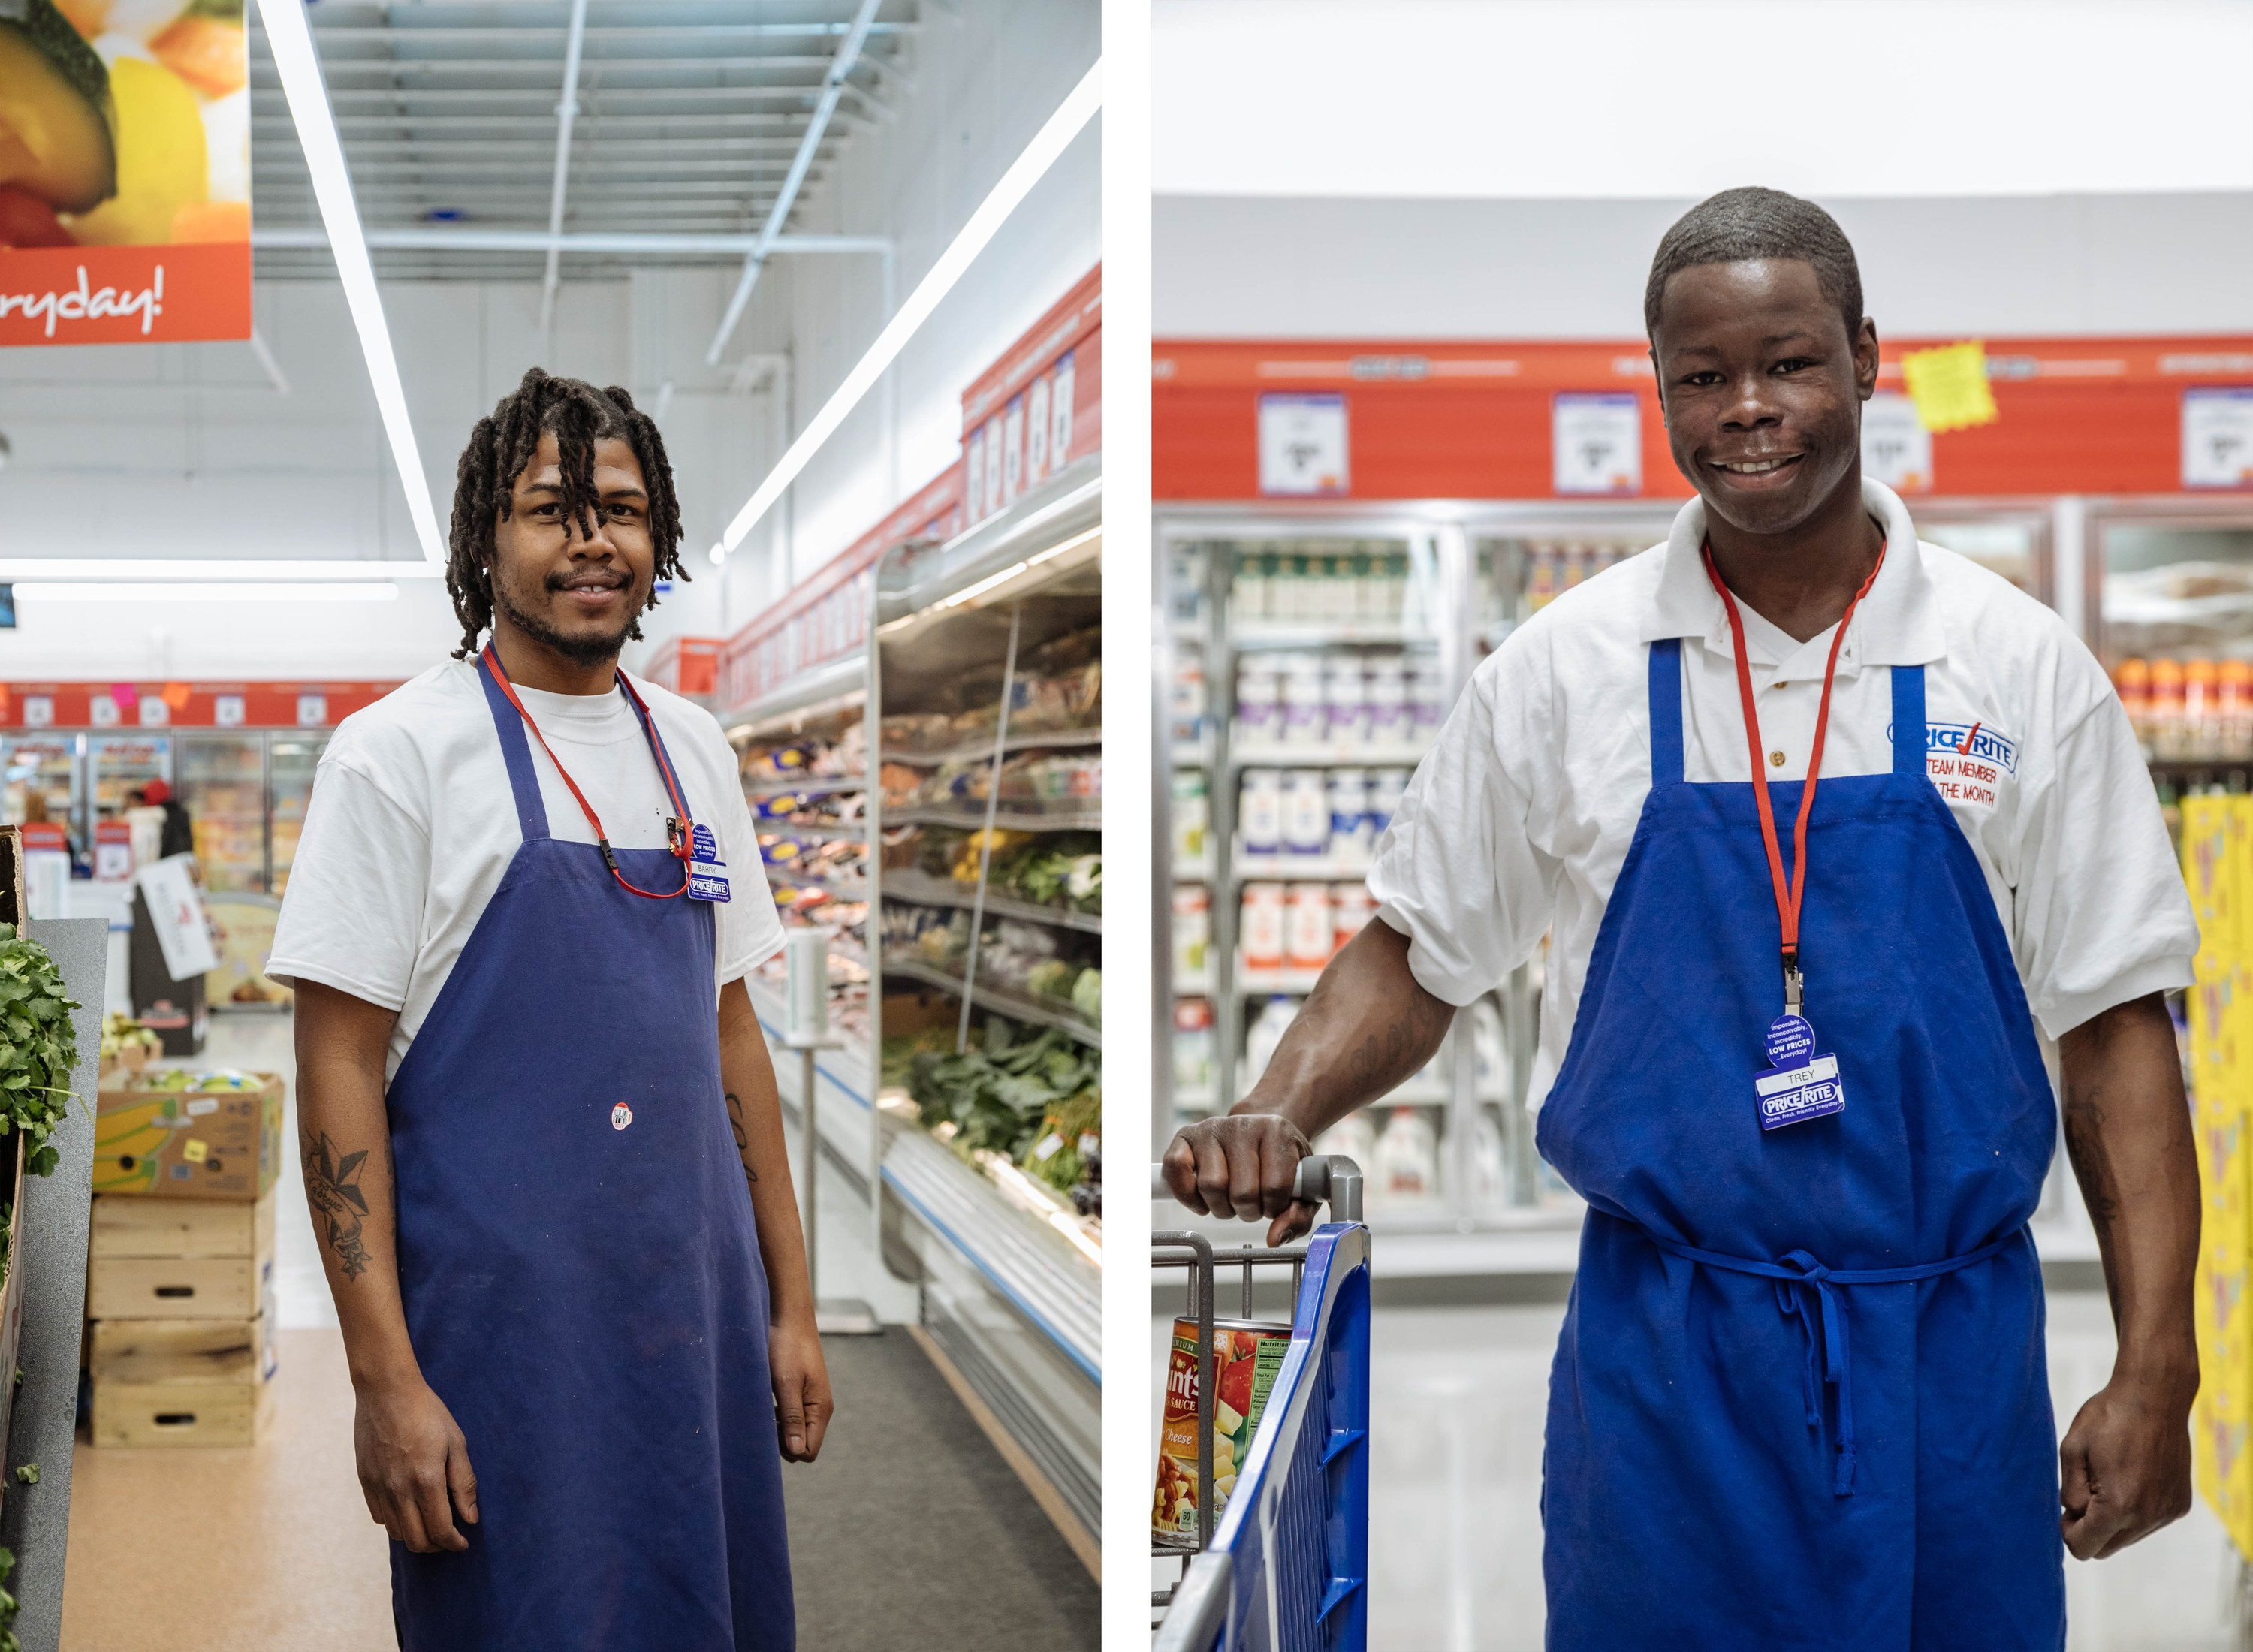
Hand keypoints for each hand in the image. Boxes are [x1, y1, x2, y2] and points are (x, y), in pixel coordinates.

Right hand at [355, 1375, 477, 1553]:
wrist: (387, 1391)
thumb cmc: (427, 1412)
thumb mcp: (456, 1442)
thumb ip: (464, 1482)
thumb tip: (471, 1517)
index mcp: (426, 1480)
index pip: (440, 1530)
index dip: (454, 1543)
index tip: (463, 1543)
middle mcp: (399, 1490)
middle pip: (415, 1540)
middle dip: (436, 1546)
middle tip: (449, 1538)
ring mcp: (379, 1487)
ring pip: (396, 1533)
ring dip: (415, 1536)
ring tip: (430, 1525)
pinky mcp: (365, 1481)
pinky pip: (379, 1516)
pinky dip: (396, 1523)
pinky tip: (409, 1510)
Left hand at [770, 1313, 832, 1462]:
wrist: (789, 1316)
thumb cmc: (787, 1347)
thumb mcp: (786, 1383)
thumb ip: (792, 1418)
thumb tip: (797, 1452)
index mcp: (820, 1408)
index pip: (809, 1451)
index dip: (788, 1449)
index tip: (770, 1428)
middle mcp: (819, 1408)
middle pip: (803, 1445)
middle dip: (783, 1441)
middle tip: (765, 1419)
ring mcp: (811, 1400)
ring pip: (795, 1432)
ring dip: (779, 1429)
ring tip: (764, 1409)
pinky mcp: (801, 1392)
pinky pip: (791, 1418)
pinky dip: (778, 1417)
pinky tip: (767, 1403)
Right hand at [1162, 1113, 1317, 1246]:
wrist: (1262, 1132)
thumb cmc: (1281, 1162)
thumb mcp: (1302, 1187)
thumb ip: (1297, 1217)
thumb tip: (1274, 1239)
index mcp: (1277, 1132)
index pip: (1274, 1187)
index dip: (1273, 1208)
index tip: (1273, 1203)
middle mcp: (1243, 1124)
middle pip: (1242, 1192)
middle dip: (1247, 1211)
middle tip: (1250, 1204)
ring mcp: (1212, 1128)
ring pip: (1212, 1186)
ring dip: (1221, 1207)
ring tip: (1230, 1199)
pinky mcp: (1187, 1135)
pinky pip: (1176, 1168)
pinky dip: (1186, 1194)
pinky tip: (1202, 1198)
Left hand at [2059, 1372, 2194, 1558]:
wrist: (2156, 1396)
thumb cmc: (2108, 1418)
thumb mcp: (2072, 1450)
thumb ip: (2070, 1492)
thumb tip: (2073, 1516)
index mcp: (2117, 1505)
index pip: (2084, 1548)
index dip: (2068, 1532)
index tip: (2065, 1509)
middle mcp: (2147, 1517)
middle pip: (2105, 1548)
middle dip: (2088, 1528)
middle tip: (2083, 1492)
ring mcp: (2167, 1513)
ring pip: (2127, 1538)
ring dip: (2112, 1520)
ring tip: (2108, 1478)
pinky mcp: (2180, 1505)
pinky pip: (2148, 1523)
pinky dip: (2135, 1510)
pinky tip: (2131, 1477)